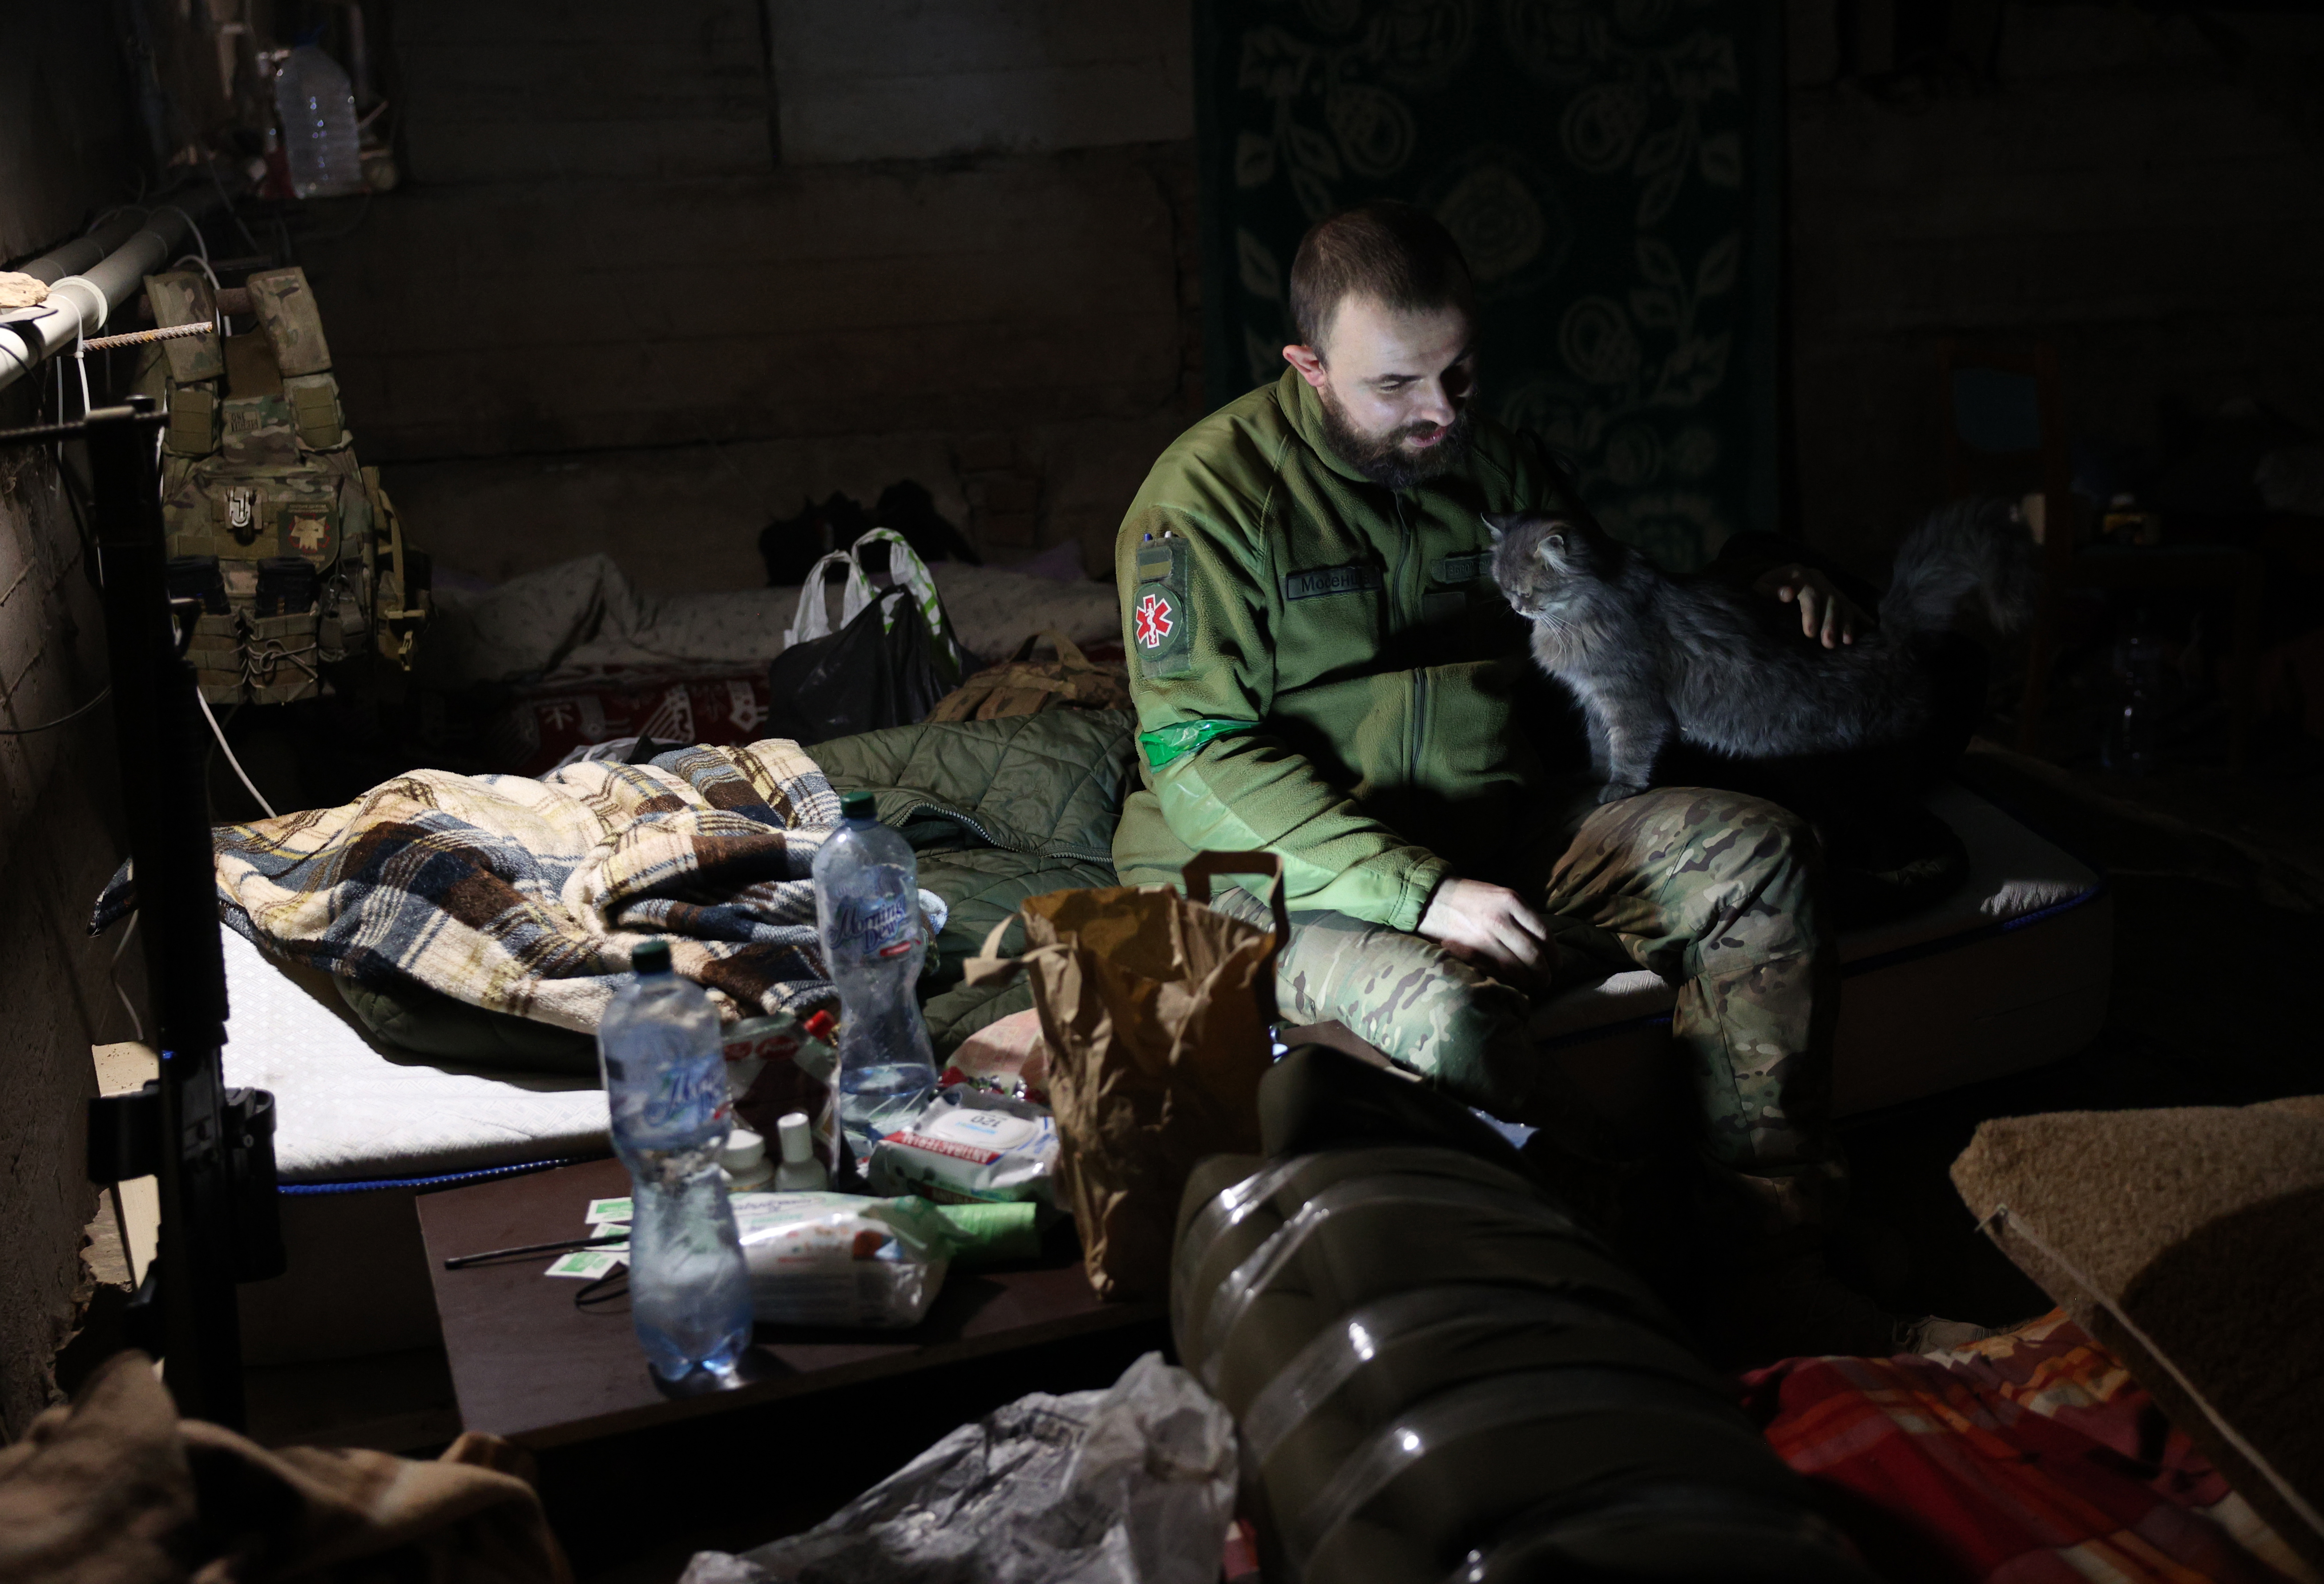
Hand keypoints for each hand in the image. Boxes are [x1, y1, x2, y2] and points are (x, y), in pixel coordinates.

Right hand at [1419, 878, 1555, 980]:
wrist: (1429, 898)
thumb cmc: (1467, 897)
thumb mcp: (1499, 895)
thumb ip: (1519, 916)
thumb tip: (1540, 943)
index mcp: (1512, 901)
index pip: (1544, 934)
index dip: (1554, 955)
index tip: (1556, 965)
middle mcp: (1501, 919)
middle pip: (1533, 954)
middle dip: (1544, 972)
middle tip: (1546, 981)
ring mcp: (1484, 937)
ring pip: (1516, 967)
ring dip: (1528, 980)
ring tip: (1532, 985)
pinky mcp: (1470, 951)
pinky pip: (1496, 971)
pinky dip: (1508, 980)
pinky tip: (1512, 983)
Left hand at [1754, 564, 1872, 648]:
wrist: (1771, 579)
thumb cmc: (1763, 588)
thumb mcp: (1760, 588)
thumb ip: (1771, 590)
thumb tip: (1787, 594)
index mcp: (1798, 573)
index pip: (1809, 594)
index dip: (1811, 613)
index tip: (1810, 634)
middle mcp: (1816, 577)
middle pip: (1829, 600)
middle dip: (1831, 623)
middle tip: (1829, 644)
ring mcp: (1828, 585)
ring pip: (1842, 602)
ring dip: (1847, 622)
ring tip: (1847, 641)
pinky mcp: (1834, 593)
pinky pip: (1850, 603)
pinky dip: (1860, 614)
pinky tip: (1870, 624)